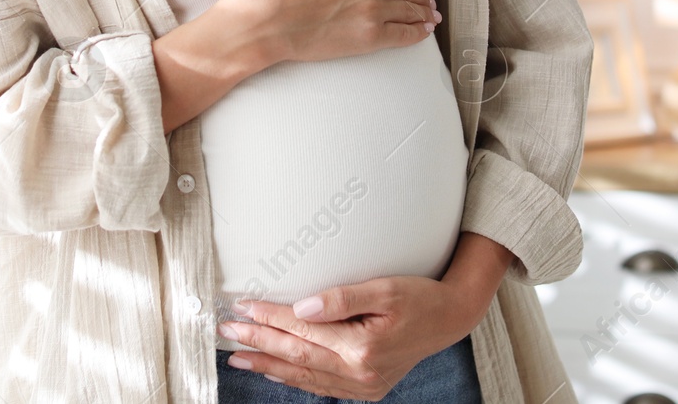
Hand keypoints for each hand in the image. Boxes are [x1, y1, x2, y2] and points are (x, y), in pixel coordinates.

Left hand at [216, 275, 475, 400]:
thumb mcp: (385, 288)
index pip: (302, 330)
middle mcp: (360, 372)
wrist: (450, 319)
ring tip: (238, 358)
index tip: (241, 306)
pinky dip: (295, 379)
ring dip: (269, 365)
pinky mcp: (366, 388)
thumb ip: (342, 298)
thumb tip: (301, 307)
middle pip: (297, 356)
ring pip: (305, 377)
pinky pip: (321, 387)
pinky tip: (276, 371)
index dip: (269, 317)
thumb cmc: (419, 297)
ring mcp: (363, 385)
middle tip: (227, 332)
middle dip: (259, 343)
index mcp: (362, 346)